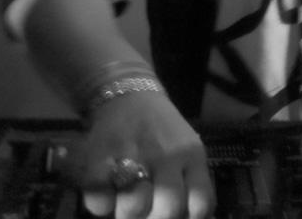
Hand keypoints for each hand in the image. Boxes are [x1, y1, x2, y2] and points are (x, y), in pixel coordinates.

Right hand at [68, 92, 213, 218]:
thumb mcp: (187, 148)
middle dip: (155, 218)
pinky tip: (107, 193)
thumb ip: (191, 180)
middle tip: (147, 213)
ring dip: (128, 212)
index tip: (178, 216)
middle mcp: (166, 155)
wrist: (130, 95)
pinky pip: (99, 200)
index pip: (201, 202)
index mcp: (192, 155)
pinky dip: (101, 205)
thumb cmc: (162, 130)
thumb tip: (191, 218)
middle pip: (167, 209)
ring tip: (126, 202)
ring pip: (133, 207)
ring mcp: (134, 155)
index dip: (189, 218)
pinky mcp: (100, 156)